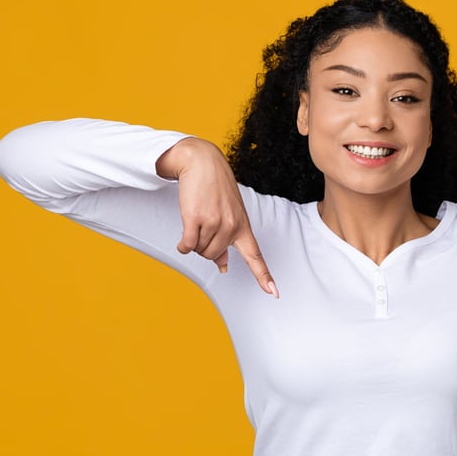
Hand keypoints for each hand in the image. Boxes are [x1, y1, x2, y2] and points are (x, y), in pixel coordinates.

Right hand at [156, 138, 277, 296]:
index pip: (256, 256)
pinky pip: (187, 245)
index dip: (264, 277)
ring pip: (199, 250)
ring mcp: (215, 222)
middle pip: (213, 256)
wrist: (203, 162)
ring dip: (193, 240)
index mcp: (243, 227)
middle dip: (204, 246)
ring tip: (196, 219)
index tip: (274, 293)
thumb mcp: (229, 214)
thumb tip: (222, 267)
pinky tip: (183, 235)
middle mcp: (232, 227)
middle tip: (203, 224)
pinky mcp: (196, 218)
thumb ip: (227, 242)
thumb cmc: (216, 189)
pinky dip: (182, 244)